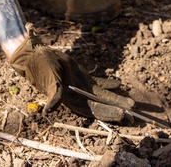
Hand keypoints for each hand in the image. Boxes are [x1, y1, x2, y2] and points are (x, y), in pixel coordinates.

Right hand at [8, 38, 133, 120]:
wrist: (36, 55)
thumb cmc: (41, 68)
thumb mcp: (48, 80)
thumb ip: (52, 94)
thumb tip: (49, 111)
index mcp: (72, 100)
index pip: (94, 111)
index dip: (108, 113)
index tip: (123, 115)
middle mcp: (78, 96)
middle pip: (101, 106)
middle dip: (117, 109)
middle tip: (134, 113)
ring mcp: (81, 87)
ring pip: (102, 96)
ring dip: (116, 99)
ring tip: (132, 102)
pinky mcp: (82, 77)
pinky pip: (98, 83)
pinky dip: (108, 84)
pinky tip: (119, 83)